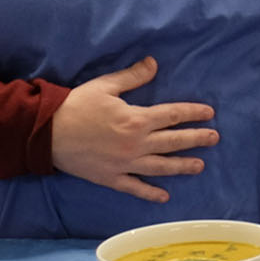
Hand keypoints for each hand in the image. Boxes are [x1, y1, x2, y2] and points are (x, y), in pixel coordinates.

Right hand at [50, 56, 215, 200]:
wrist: (45, 133)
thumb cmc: (75, 106)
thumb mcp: (105, 86)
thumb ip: (132, 76)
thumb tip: (153, 63)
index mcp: (136, 119)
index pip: (173, 115)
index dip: (193, 113)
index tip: (209, 113)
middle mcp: (136, 143)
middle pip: (174, 141)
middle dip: (197, 139)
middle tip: (214, 138)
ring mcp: (125, 163)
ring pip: (161, 166)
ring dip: (182, 166)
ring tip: (200, 166)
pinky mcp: (111, 178)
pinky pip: (135, 188)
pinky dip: (150, 193)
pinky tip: (165, 197)